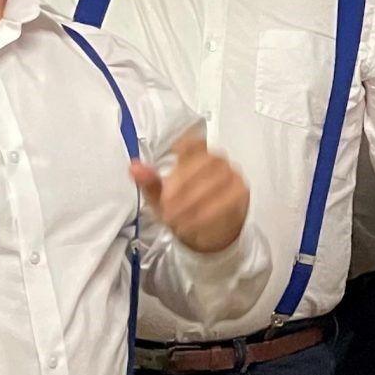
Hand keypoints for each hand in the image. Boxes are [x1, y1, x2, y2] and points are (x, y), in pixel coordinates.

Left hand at [132, 130, 249, 254]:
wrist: (209, 232)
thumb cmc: (185, 208)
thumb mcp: (161, 197)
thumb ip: (149, 182)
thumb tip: (134, 167)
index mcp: (196, 156)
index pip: (193, 142)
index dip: (184, 146)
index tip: (173, 157)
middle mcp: (216, 160)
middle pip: (203, 163)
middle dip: (181, 185)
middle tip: (166, 205)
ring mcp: (231, 175)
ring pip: (215, 181)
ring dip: (192, 202)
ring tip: (175, 218)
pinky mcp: (240, 193)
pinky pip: (226, 200)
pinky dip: (205, 214)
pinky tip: (191, 223)